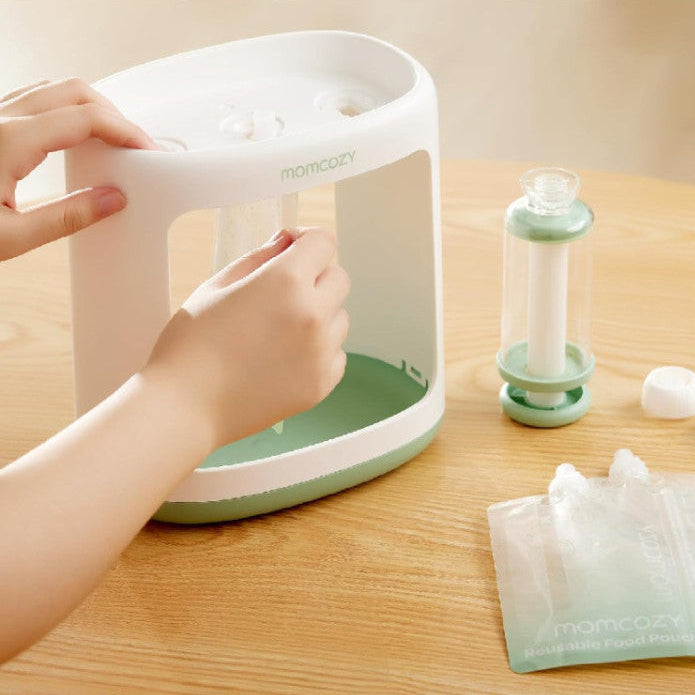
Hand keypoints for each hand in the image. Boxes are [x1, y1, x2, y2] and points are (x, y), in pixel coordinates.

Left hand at [0, 77, 155, 260]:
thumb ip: (68, 218)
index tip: (147, 150)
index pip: (86, 119)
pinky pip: (33, 98)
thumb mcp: (10, 238)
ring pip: (53, 88)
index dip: (125, 131)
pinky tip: (73, 137)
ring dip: (89, 107)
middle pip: (74, 91)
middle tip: (134, 146)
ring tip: (111, 141)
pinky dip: (65, 109)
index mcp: (8, 142)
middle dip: (113, 114)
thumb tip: (112, 200)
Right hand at [143, 227, 350, 449]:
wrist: (185, 406)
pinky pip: (336, 354)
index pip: (323, 242)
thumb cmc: (191, 343)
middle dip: (315, 277)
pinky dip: (319, 351)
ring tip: (279, 332)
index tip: (292, 252)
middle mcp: (312, 314)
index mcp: (286, 281)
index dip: (306, 241)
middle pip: (339, 278)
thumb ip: (260, 256)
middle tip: (282, 294)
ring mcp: (320, 352)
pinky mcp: (321, 384)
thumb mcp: (217, 285)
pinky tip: (285, 358)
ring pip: (340, 318)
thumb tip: (288, 240)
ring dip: (319, 316)